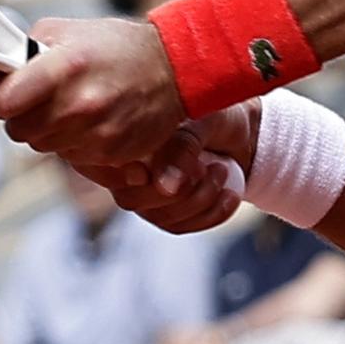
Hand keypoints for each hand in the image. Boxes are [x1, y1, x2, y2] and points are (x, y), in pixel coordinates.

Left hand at [0, 17, 191, 166]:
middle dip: (24, 115)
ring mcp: (97, 133)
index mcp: (65, 67)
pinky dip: (77, 142)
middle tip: (43, 98)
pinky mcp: (111, 154)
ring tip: (76, 104)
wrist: (174, 68)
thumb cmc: (121, 47)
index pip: (3, 102)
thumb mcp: (69, 30)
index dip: (1, 97)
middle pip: (19, 130)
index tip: (6, 92)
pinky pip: (72, 157)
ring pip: (44, 146)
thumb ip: (27, 48)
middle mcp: (80, 103)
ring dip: (52, 130)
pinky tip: (95, 120)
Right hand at [67, 103, 258, 235]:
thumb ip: (181, 148)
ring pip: (161, 218)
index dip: (126, 174)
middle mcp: (126, 169)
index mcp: (123, 139)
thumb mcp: (202, 123)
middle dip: (178, 191)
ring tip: (222, 171)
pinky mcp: (168, 212)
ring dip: (201, 201)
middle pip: (131, 200)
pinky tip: (229, 196)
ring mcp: (145, 194)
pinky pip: (181, 227)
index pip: (103, 167)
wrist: (242, 131)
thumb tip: (165, 187)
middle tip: (211, 167)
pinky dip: (210, 216)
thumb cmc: (215, 116)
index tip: (160, 169)